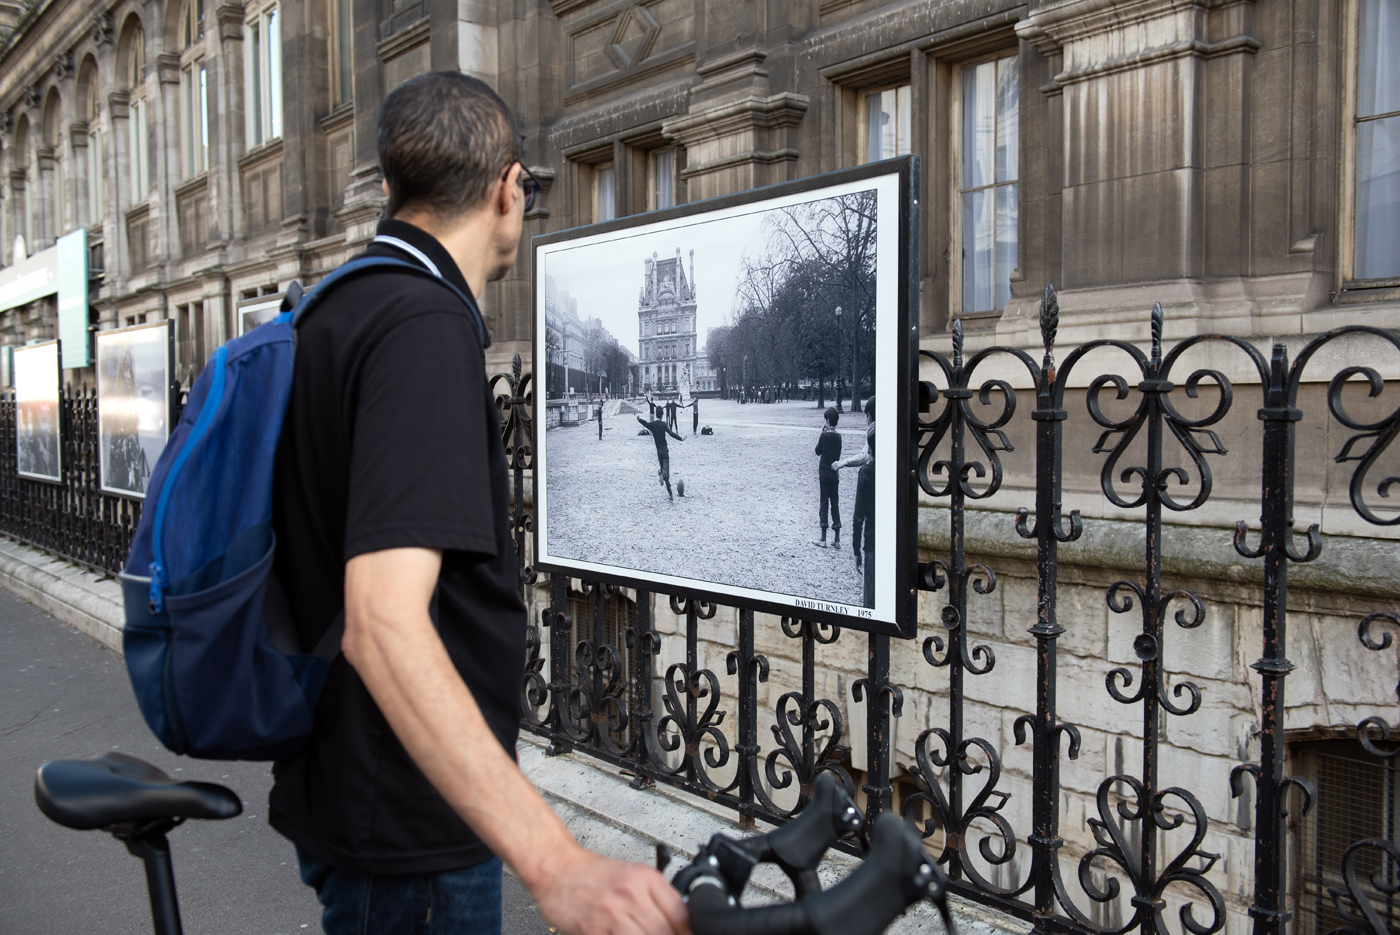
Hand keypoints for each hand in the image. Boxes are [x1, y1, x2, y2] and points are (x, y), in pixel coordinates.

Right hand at [531, 846, 689, 934]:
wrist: (556, 867)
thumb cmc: (591, 874)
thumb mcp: (632, 876)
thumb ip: (655, 897)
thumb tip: (680, 922)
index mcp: (646, 878)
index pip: (681, 914)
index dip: (687, 932)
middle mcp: (632, 893)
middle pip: (666, 931)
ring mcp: (613, 912)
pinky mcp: (593, 929)